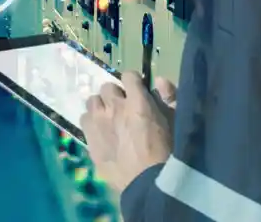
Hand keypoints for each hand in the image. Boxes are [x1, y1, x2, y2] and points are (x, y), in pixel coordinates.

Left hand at [79, 72, 173, 193]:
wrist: (150, 186)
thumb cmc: (169, 155)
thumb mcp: (176, 124)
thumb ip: (169, 99)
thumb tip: (160, 81)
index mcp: (138, 102)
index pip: (129, 76)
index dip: (134, 82)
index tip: (138, 91)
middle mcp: (115, 107)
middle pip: (107, 87)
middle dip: (116, 95)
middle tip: (123, 109)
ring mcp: (98, 123)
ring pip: (92, 101)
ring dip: (101, 107)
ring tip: (109, 119)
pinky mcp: (89, 139)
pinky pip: (84, 119)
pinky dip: (91, 122)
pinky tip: (100, 132)